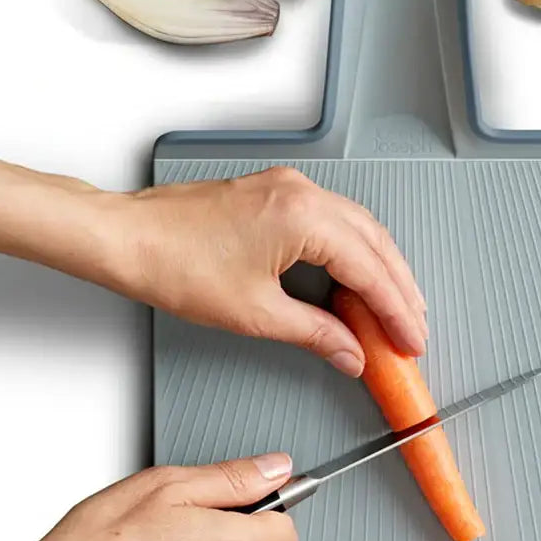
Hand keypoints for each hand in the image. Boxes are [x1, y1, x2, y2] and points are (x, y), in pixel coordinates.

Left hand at [113, 167, 427, 375]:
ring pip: (357, 227)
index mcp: (303, 216)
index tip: (411, 341)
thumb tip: (350, 352)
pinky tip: (356, 278)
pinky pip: (331, 219)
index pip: (370, 269)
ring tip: (395, 308)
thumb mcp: (255, 313)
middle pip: (374, 242)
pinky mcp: (273, 193)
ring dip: (379, 267)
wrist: (128, 239)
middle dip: (399, 288)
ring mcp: (287, 187)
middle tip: (412, 328)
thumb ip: (316, 333)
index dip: (396, 311)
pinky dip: (352, 251)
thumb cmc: (174, 265)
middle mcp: (302, 192)